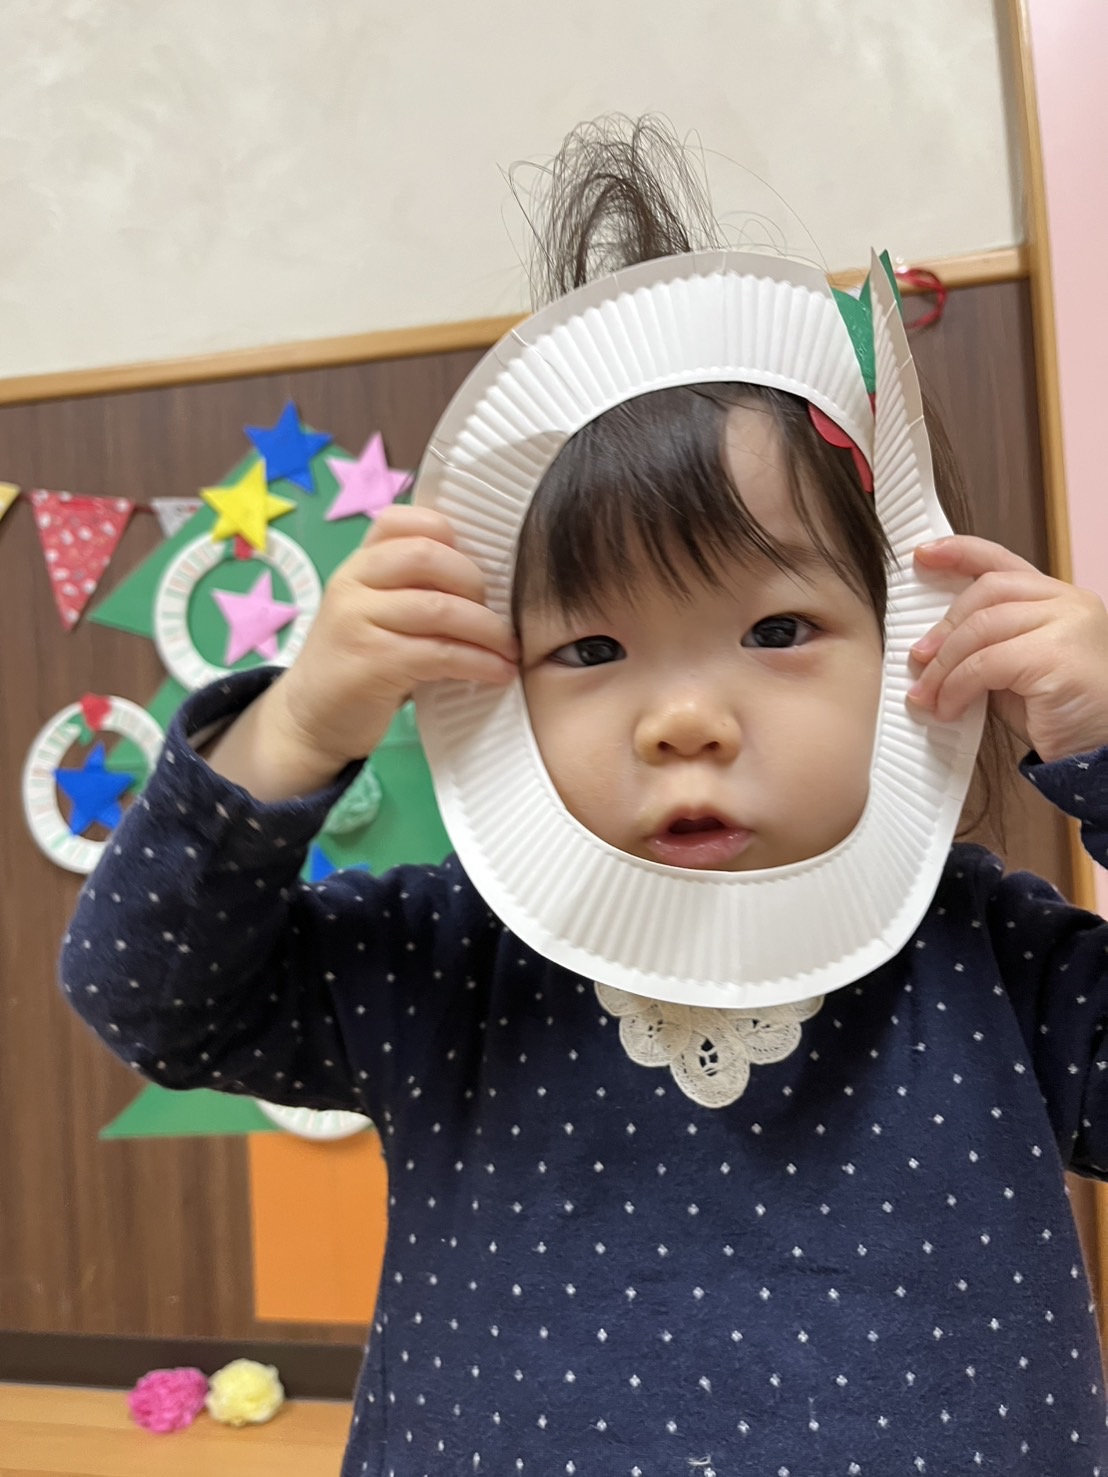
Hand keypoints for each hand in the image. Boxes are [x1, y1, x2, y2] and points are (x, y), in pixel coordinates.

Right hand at [209, 505, 517, 798]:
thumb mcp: (377, 616)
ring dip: (488, 630)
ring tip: (510, 649)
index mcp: (358, 565)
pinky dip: (479, 662)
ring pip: (440, 607)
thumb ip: (414, 591)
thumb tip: (491, 587)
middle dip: (475, 583)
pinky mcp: (372, 662)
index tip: (476, 568)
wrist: (310, 720)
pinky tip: (498, 672)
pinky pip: (440, 653)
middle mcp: (353, 583)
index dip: (448, 536)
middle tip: (496, 616)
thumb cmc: (358, 665)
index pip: (401, 521)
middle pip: (427, 555)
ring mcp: (357, 620)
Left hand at [907, 536, 1107, 761]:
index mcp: (1058, 599)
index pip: (1004, 562)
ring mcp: (1067, 624)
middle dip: (945, 627)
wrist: (1100, 754)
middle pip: (987, 591)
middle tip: (918, 660)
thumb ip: (986, 647)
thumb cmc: (1061, 715)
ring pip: (981, 628)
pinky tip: (949, 708)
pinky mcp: (1055, 655)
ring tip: (927, 695)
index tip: (923, 556)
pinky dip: (957, 687)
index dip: (960, 553)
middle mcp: (1068, 603)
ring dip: (944, 666)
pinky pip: (985, 662)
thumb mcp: (1015, 671)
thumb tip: (931, 649)